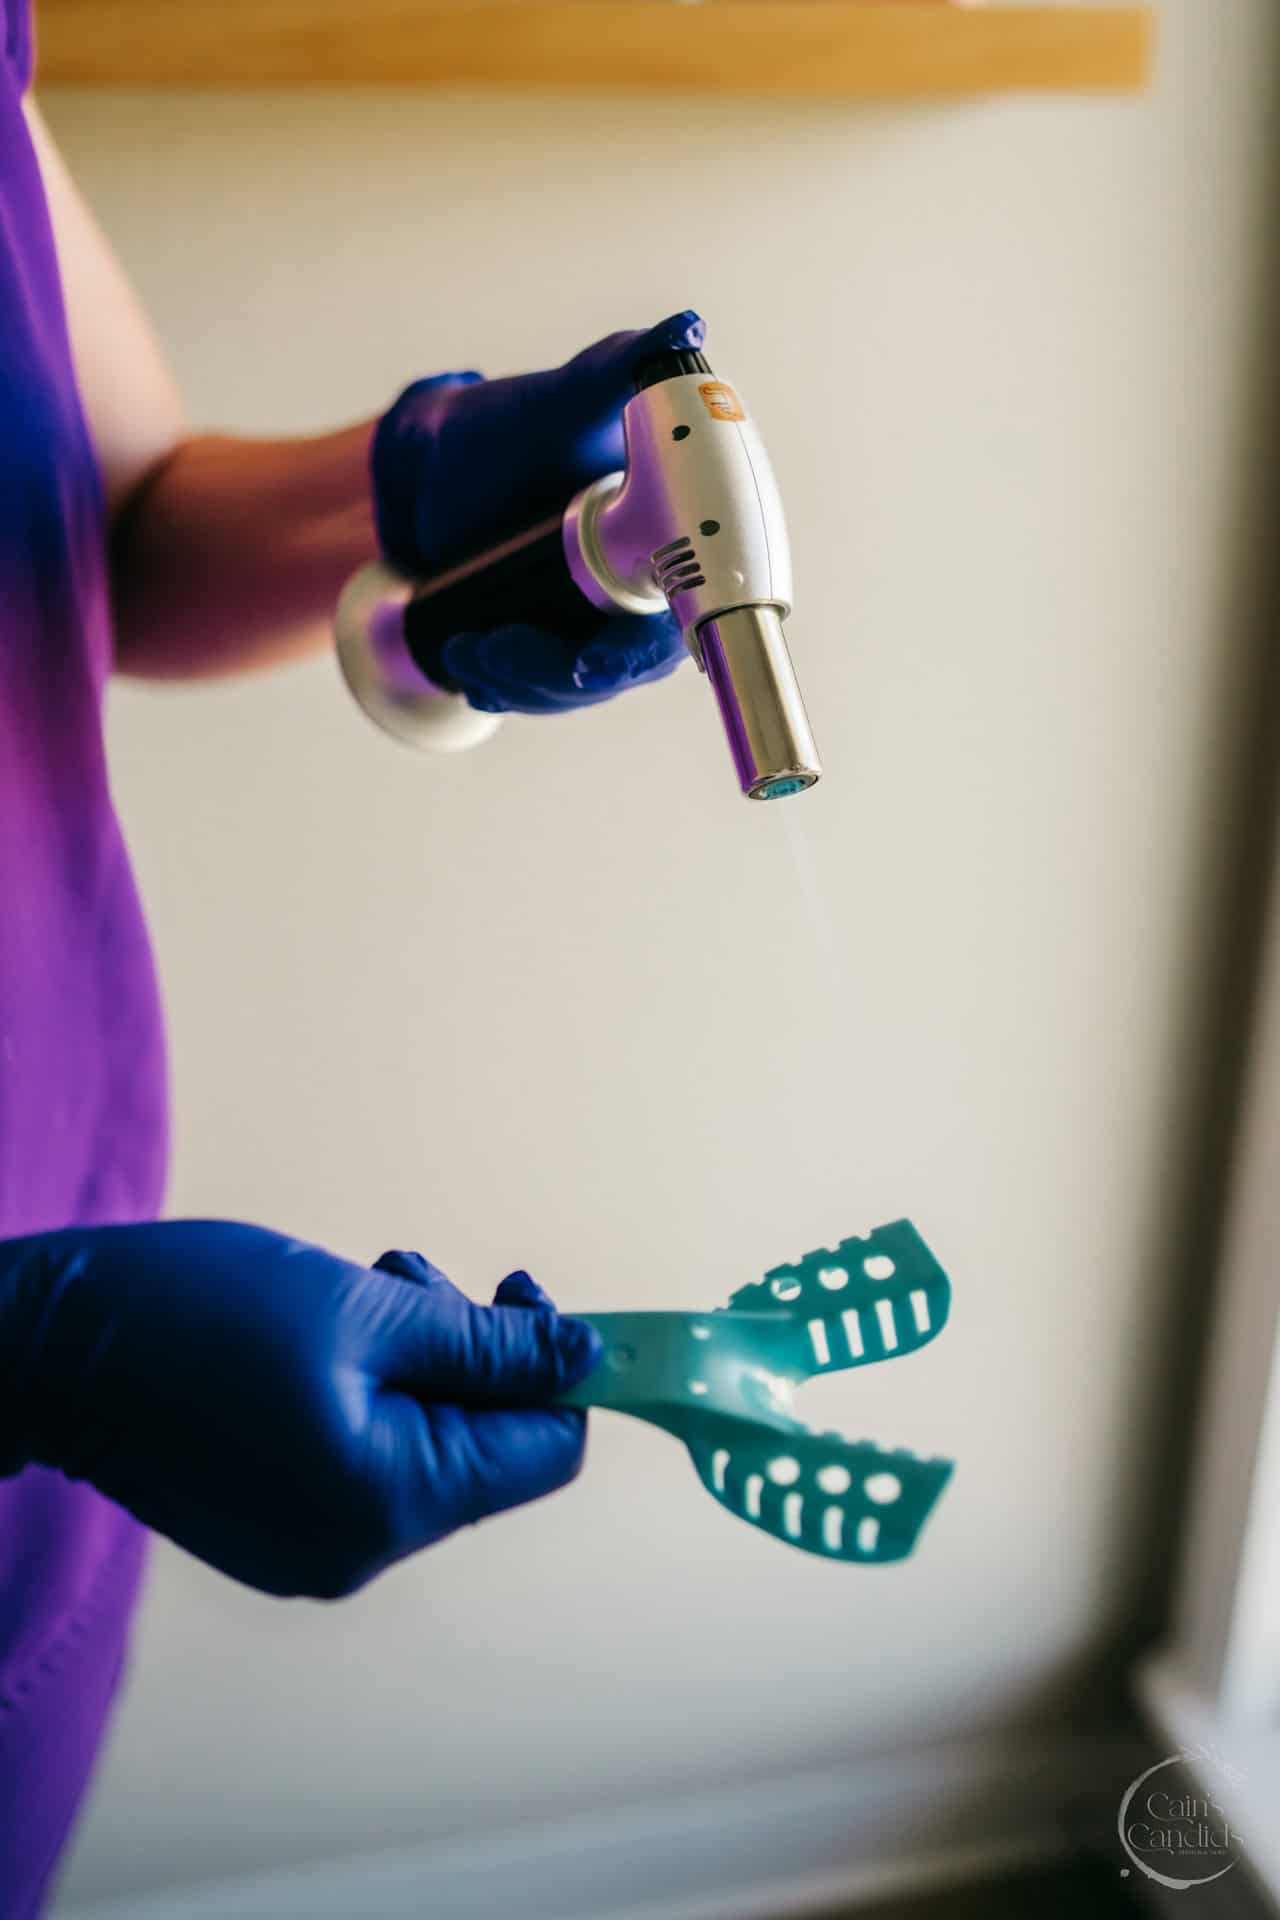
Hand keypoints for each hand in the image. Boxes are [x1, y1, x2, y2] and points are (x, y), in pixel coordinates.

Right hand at [0, 1224, 599, 1597]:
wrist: (49, 1347)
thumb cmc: (201, 1311)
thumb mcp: (368, 1307)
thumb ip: (490, 1344)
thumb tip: (587, 1355)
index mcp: (391, 1501)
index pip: (547, 1451)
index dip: (559, 1369)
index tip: (527, 1289)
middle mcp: (360, 1550)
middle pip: (486, 1451)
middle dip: (476, 1353)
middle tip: (415, 1274)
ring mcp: (312, 1550)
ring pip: (427, 1447)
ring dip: (421, 1360)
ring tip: (362, 1287)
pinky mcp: (275, 1529)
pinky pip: (368, 1461)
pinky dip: (371, 1392)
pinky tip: (325, 1332)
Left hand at [372, 311, 705, 714]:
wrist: (436, 469)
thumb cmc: (508, 425)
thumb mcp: (566, 395)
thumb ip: (625, 363)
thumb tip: (685, 329)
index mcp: (670, 533)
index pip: (681, 613)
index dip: (637, 651)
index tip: (588, 662)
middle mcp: (646, 583)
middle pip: (625, 665)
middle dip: (558, 673)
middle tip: (496, 648)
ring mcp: (600, 618)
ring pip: (580, 686)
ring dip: (524, 682)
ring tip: (465, 650)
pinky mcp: (558, 642)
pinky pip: (548, 688)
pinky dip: (511, 688)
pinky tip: (473, 671)